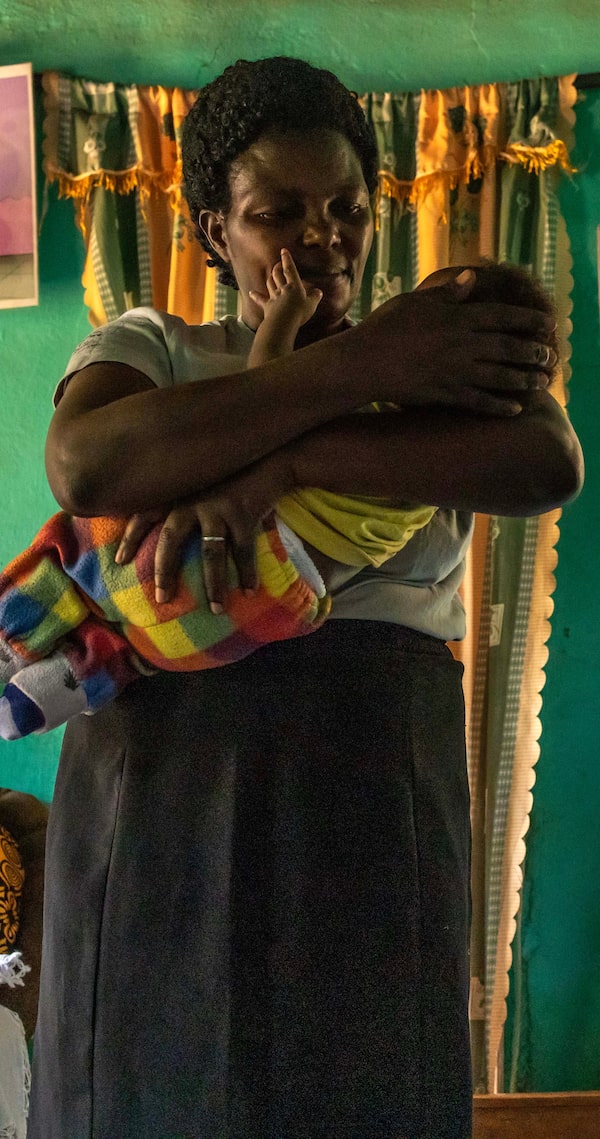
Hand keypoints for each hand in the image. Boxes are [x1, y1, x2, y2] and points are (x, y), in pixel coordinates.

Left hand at [116, 450, 294, 608]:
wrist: (267, 456)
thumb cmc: (230, 473)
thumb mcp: (199, 480)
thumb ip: (182, 497)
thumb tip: (165, 525)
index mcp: (178, 493)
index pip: (145, 514)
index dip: (130, 537)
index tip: (119, 561)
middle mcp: (192, 500)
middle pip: (171, 540)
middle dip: (165, 571)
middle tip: (162, 599)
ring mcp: (218, 507)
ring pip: (211, 553)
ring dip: (214, 584)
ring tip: (215, 609)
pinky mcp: (244, 513)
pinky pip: (244, 551)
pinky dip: (247, 573)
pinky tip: (249, 591)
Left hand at [248, 249, 322, 361]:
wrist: (283, 322)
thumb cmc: (299, 312)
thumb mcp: (311, 305)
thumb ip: (315, 297)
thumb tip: (319, 292)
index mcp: (294, 286)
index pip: (290, 269)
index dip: (286, 260)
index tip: (283, 251)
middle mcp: (282, 289)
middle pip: (277, 274)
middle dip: (277, 267)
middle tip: (277, 263)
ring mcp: (274, 297)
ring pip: (270, 283)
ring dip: (270, 277)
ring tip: (271, 274)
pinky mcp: (267, 306)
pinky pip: (261, 299)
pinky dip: (256, 295)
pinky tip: (251, 293)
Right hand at [361, 269, 557, 416]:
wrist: (362, 362)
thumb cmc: (384, 327)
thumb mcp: (414, 301)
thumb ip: (447, 293)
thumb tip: (472, 278)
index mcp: (456, 317)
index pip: (502, 316)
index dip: (528, 320)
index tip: (547, 323)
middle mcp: (461, 344)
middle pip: (507, 347)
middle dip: (533, 352)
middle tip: (550, 356)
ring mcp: (454, 371)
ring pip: (499, 376)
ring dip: (524, 379)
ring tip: (542, 383)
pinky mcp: (444, 394)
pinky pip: (478, 401)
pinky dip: (498, 406)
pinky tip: (515, 409)